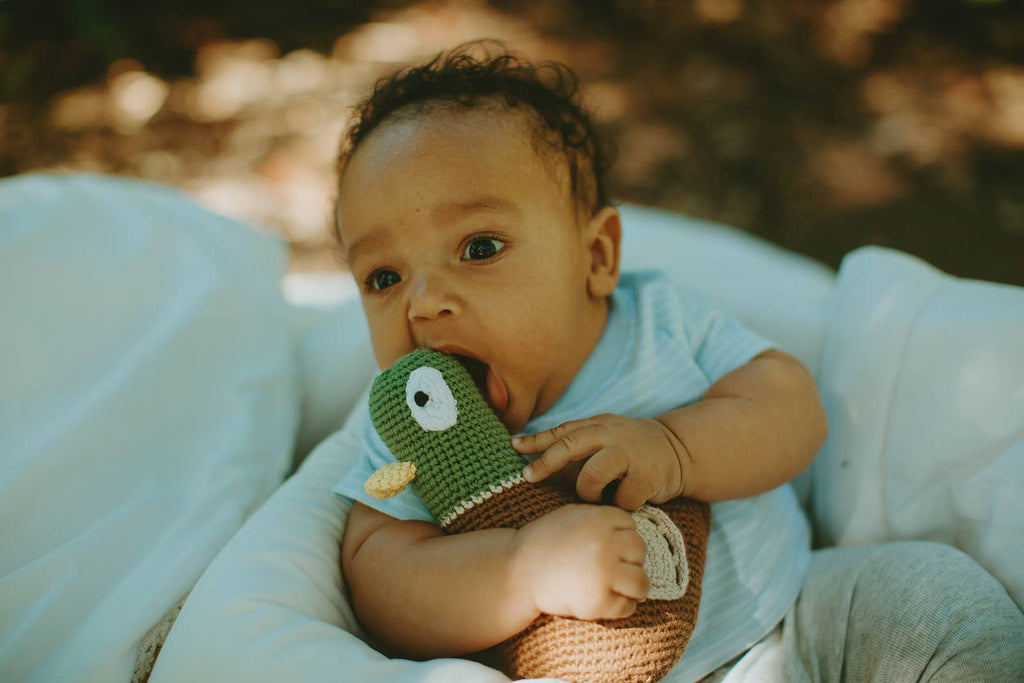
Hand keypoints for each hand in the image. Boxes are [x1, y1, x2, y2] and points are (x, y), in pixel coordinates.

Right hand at [512, 504, 648, 620]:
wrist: (516, 573)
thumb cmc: (543, 543)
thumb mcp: (570, 516)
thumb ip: (600, 518)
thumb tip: (632, 531)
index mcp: (597, 519)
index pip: (631, 525)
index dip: (622, 537)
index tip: (610, 547)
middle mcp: (604, 543)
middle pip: (639, 550)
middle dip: (630, 560)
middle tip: (615, 568)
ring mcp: (603, 573)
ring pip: (641, 582)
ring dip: (634, 586)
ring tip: (623, 589)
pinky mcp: (597, 601)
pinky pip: (626, 607)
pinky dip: (622, 607)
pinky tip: (608, 602)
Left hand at [513, 414, 689, 509]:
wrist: (679, 451)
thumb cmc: (630, 452)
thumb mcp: (603, 440)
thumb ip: (574, 450)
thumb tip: (531, 462)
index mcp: (598, 425)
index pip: (561, 431)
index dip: (536, 440)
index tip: (513, 446)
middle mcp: (611, 435)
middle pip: (569, 446)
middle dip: (545, 463)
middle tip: (528, 477)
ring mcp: (629, 454)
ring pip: (591, 475)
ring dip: (587, 491)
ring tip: (595, 495)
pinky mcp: (647, 476)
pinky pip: (620, 499)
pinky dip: (619, 504)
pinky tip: (626, 499)